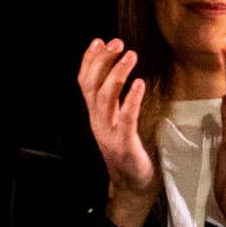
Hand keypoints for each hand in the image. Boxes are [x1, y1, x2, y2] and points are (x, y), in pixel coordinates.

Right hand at [79, 38, 157, 226]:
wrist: (133, 185)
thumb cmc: (131, 150)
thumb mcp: (119, 121)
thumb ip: (117, 100)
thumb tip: (122, 73)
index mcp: (96, 114)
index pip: (85, 82)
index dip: (89, 60)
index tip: (99, 41)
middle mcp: (97, 120)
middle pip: (92, 85)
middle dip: (101, 61)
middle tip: (116, 42)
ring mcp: (108, 132)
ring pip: (105, 98)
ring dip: (117, 73)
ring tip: (130, 55)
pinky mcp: (123, 143)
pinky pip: (125, 117)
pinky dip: (131, 99)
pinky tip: (140, 83)